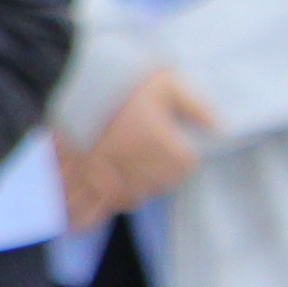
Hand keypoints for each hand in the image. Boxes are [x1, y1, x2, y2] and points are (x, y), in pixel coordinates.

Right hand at [70, 67, 221, 227]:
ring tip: (129, 180)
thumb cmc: (122, 75)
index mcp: (158, 142)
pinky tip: (88, 216)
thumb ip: (194, 105)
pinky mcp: (77, 170)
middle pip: (155, 186)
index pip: (184, 166)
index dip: (184, 157)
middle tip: (153, 160)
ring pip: (124, 199)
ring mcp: (102, 171)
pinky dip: (87, 215)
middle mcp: (132, 164)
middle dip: (159, 176)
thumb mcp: (166, 81)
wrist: (69, 71)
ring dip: (131, 193)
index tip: (178, 147)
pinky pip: (84, 204)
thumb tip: (218, 127)